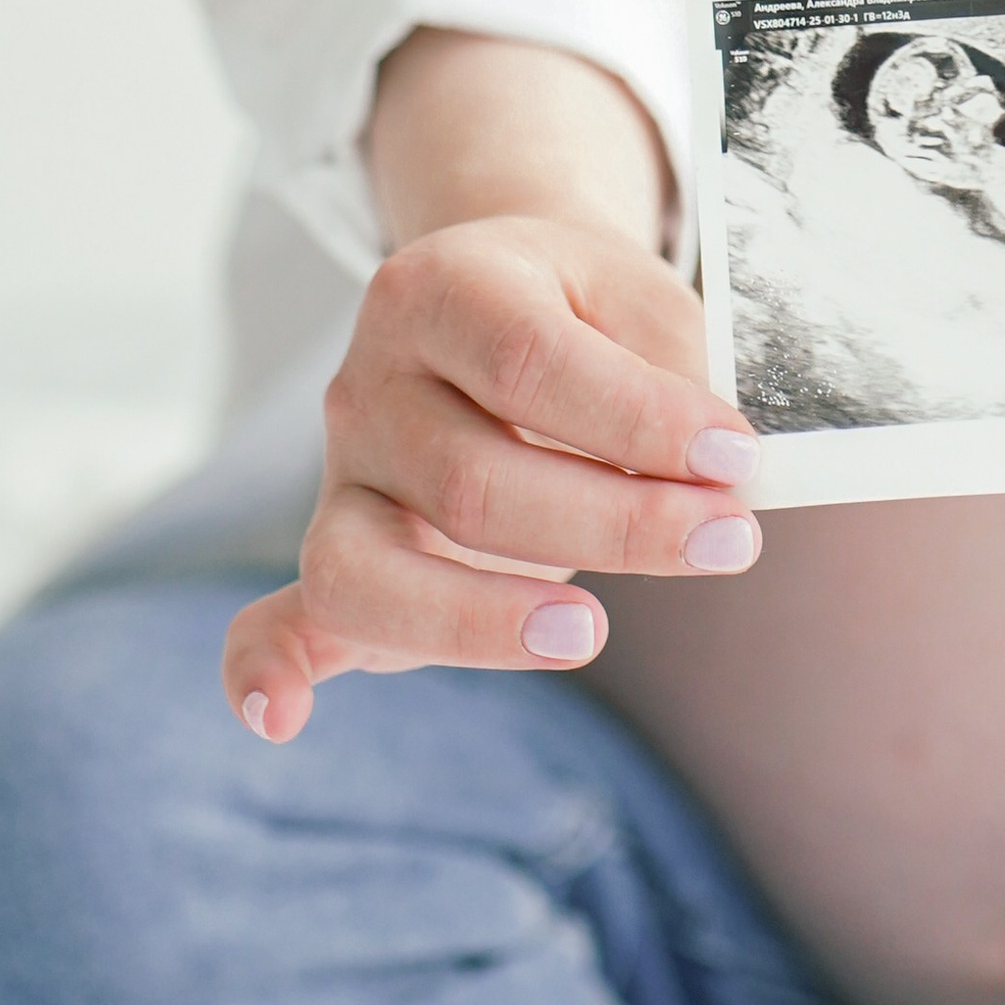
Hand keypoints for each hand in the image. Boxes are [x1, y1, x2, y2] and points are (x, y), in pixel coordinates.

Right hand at [221, 213, 760, 741]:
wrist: (500, 288)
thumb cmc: (587, 307)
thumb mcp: (640, 299)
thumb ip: (673, 377)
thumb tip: (719, 476)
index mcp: (441, 288)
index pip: (530, 363)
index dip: (639, 421)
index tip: (736, 459)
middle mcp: (369, 381)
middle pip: (470, 480)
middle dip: (615, 524)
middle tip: (729, 537)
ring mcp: (341, 474)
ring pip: (376, 566)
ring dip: (485, 617)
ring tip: (592, 630)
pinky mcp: (338, 552)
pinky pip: (285, 616)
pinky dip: (267, 666)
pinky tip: (281, 716)